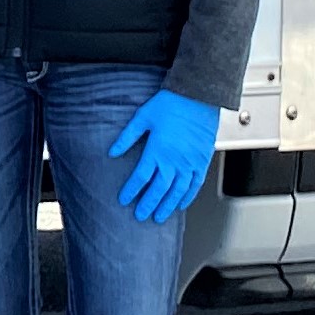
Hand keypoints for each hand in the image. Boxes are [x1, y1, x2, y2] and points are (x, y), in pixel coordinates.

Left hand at [109, 89, 219, 224]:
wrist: (198, 97)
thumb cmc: (170, 104)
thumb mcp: (142, 117)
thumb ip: (127, 137)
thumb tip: (112, 152)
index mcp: (157, 151)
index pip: (141, 177)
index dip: (131, 191)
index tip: (124, 200)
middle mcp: (174, 161)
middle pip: (159, 189)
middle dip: (148, 204)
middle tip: (141, 216)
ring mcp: (190, 163)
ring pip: (178, 191)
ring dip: (167, 205)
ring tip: (159, 216)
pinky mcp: (202, 162)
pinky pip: (196, 185)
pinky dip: (188, 197)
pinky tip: (181, 204)